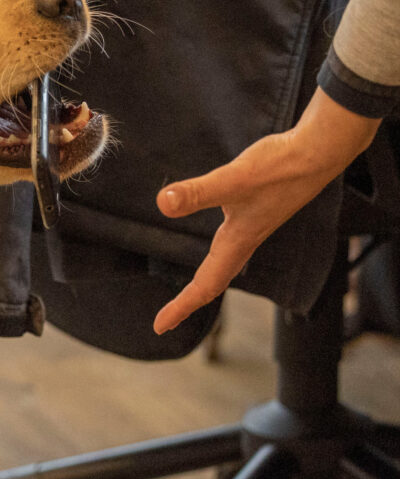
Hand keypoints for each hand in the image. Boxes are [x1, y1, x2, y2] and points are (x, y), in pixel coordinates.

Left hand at [153, 88, 380, 333]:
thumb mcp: (233, 179)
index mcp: (237, 242)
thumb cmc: (280, 167)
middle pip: (215, 282)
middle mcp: (245, 240)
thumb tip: (162, 204)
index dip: (181, 307)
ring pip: (226, 265)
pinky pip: (233, 246)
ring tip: (190, 294)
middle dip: (191, 302)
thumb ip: (199, 192)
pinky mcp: (258, 210)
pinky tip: (219, 246)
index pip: (205, 285)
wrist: (319, 151)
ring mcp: (253, 226)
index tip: (160, 326)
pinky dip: (220, 257)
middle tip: (169, 318)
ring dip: (206, 283)